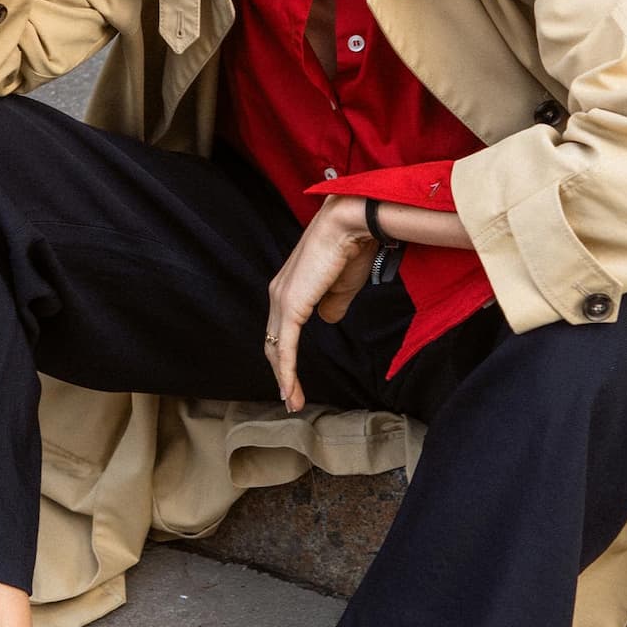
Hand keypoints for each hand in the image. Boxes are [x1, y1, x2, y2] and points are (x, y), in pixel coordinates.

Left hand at [264, 198, 375, 413]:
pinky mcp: (290, 306)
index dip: (287, 356)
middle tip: (292, 399)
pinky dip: (286, 372)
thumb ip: (332, 305)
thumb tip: (327, 319)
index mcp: (291, 288)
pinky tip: (290, 391)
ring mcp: (282, 299)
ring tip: (294, 402)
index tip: (295, 380)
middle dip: (282, 373)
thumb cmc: (352, 248)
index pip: (282, 330)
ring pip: (277, 348)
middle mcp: (280, 294)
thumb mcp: (343, 286)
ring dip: (285, 378)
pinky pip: (285, 346)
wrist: (351, 224)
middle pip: (274, 342)